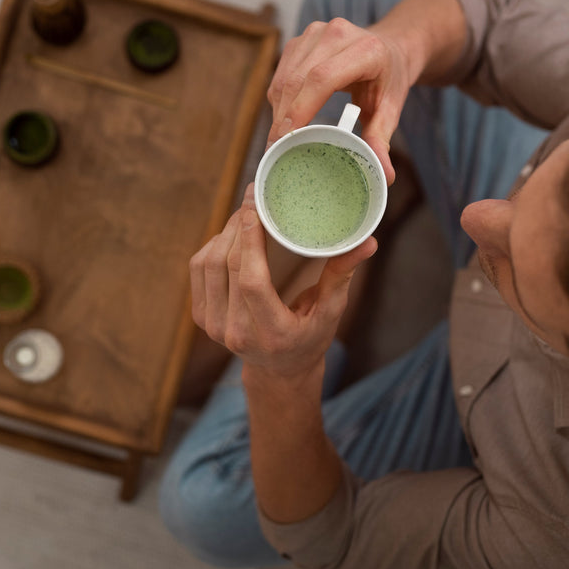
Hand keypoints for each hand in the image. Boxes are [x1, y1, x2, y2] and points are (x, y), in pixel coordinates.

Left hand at [190, 185, 377, 379]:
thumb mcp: (331, 312)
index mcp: (270, 332)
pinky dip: (213, 246)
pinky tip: (232, 235)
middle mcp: (236, 332)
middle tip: (252, 198)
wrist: (279, 370)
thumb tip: (368, 241)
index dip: (249, 240)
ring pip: (208, 264)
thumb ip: (341, 275)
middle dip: (238, 226)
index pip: (251, 282)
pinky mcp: (203, 317)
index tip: (254, 206)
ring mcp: (214, 327)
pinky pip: (200, 270)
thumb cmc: (310, 338)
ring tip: (245, 213)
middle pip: (227, 267)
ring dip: (225, 232)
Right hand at [266, 17, 415, 184]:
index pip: (322, 78)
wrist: (389, 47)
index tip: (287, 138)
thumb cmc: (389, 78)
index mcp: (365, 50)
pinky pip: (281, 73)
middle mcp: (336, 33)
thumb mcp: (391, 108)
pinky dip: (279, 99)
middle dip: (284, 117)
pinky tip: (285, 119)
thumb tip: (384, 175)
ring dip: (278, 110)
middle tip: (276, 150)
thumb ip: (382, 139)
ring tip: (279, 140)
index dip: (300, 108)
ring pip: (284, 77)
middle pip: (298, 79)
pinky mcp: (300, 40)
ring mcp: (315, 33)